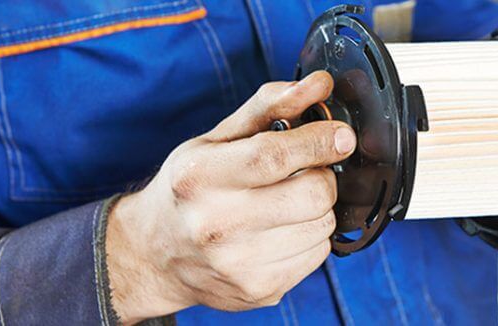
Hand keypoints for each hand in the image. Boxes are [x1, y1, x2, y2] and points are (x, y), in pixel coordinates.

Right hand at [105, 71, 354, 323]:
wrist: (156, 254)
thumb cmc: (190, 188)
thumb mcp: (216, 139)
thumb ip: (269, 107)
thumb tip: (318, 85)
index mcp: (200, 177)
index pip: (274, 156)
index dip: (318, 142)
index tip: (341, 135)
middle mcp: (215, 224)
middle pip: (312, 195)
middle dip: (322, 176)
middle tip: (306, 172)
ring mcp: (238, 264)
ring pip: (323, 225)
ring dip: (317, 209)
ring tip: (286, 203)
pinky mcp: (260, 290)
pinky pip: (318, 254)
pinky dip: (311, 237)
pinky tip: (281, 231)